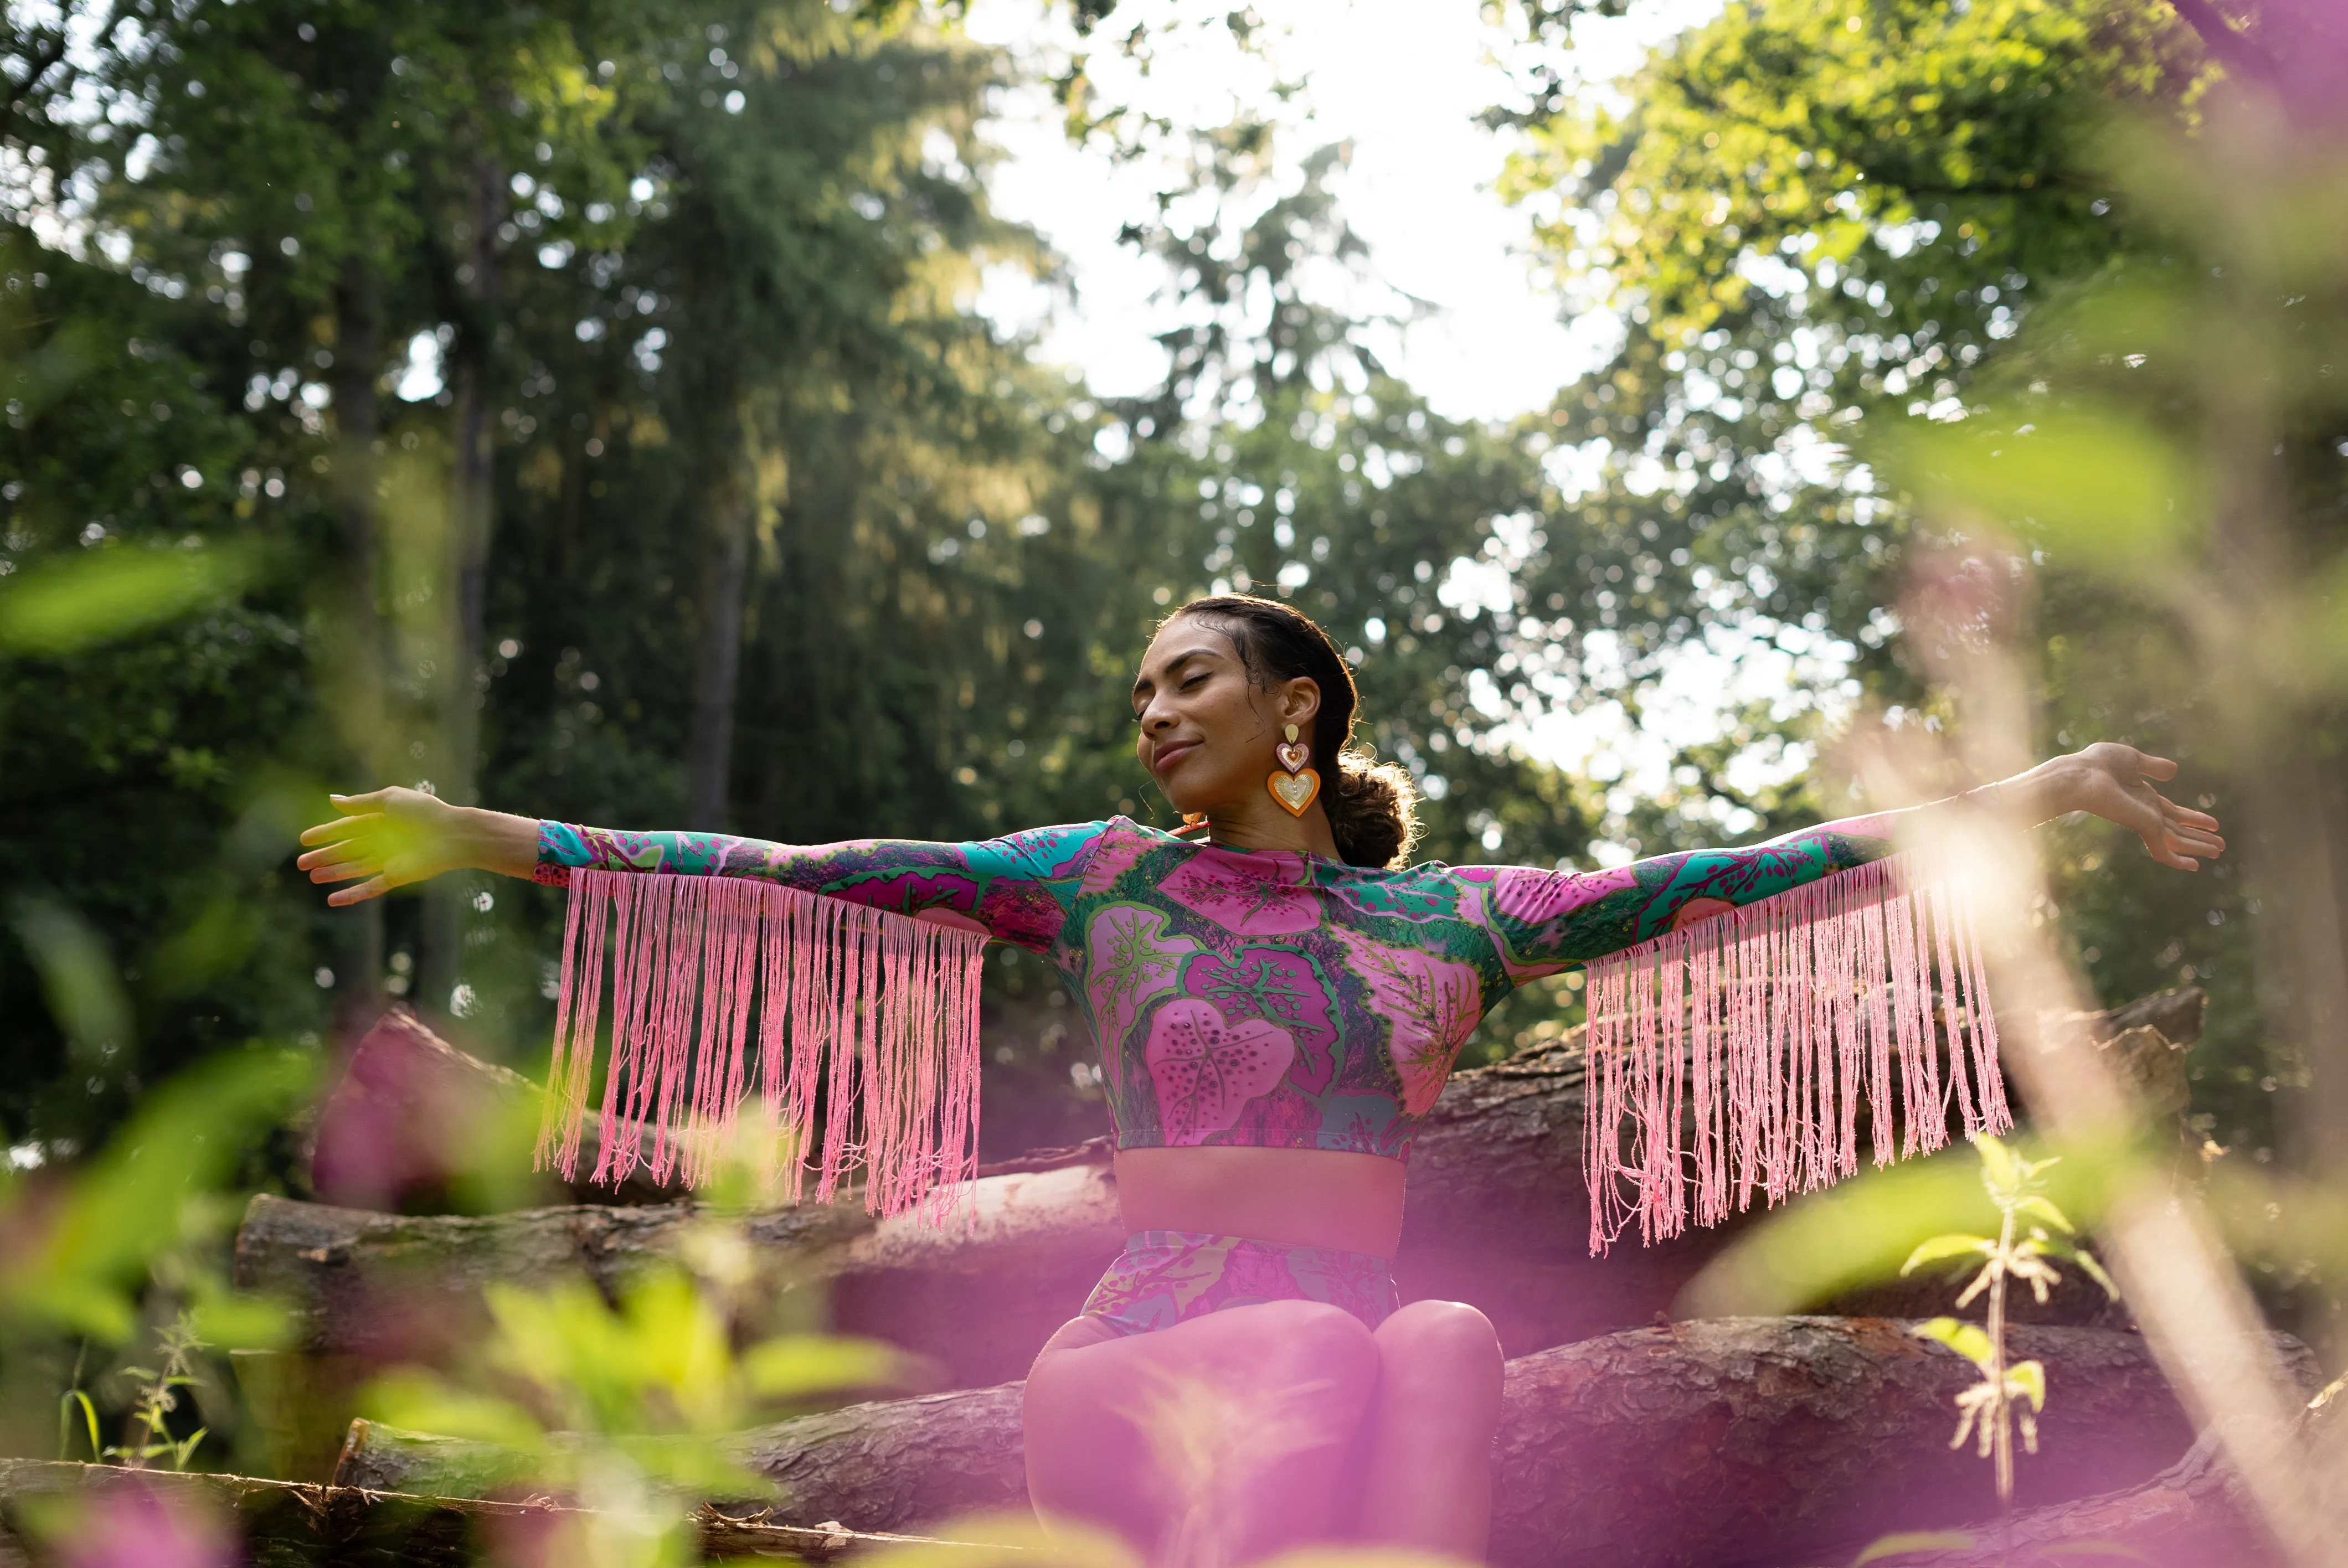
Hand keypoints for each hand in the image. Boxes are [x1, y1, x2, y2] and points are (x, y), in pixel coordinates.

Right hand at [296, 786, 473, 905]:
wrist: (451, 835)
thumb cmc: (423, 812)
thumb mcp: (389, 800)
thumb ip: (360, 804)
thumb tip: (332, 800)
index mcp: (382, 820)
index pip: (347, 828)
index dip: (326, 833)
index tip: (304, 839)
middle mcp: (384, 840)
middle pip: (347, 850)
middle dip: (324, 856)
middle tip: (300, 863)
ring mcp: (389, 860)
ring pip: (354, 869)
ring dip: (333, 873)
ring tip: (312, 876)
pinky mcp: (396, 877)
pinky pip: (369, 888)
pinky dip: (351, 895)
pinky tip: (332, 900)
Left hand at [2032, 743, 2224, 871]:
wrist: (2082, 774)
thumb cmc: (2098, 763)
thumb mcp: (2133, 760)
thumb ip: (2154, 767)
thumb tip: (2174, 771)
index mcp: (2143, 797)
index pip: (2173, 812)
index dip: (2193, 818)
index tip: (2212, 824)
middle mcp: (2145, 812)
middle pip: (2178, 829)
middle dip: (2199, 836)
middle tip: (2221, 845)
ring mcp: (2145, 821)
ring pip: (2178, 840)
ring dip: (2199, 846)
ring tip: (2219, 851)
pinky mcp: (2143, 827)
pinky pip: (2164, 850)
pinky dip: (2179, 861)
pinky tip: (2194, 867)